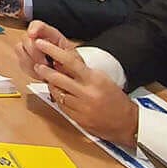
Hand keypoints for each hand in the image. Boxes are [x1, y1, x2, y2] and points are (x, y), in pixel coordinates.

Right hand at [17, 20, 72, 70]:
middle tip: (45, 63)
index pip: (38, 25)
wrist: (68, 81)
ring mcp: (30, 50)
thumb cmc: (71, 68)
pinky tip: (39, 73)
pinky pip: (21, 63)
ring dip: (31, 61)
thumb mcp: (70, 57)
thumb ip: (55, 49)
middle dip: (34, 52)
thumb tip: (38, 42)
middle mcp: (38, 40)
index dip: (33, 28)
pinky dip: (30, 70)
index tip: (32, 34)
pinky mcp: (25, 61)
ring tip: (43, 69)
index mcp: (51, 35)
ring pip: (19, 49)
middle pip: (26, 38)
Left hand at [28, 30, 137, 145]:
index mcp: (94, 79)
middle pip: (58, 78)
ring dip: (51, 85)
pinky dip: (58, 99)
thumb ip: (84, 73)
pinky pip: (61, 106)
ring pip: (57, 93)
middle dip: (45, 71)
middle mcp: (87, 92)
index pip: (69, 61)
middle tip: (38, 65)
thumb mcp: (103, 79)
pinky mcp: (78, 119)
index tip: (42, 44)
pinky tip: (58, 94)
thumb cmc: (116, 99)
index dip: (53, 51)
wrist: (128, 123)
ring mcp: (81, 107)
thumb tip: (64, 63)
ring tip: (49, 80)